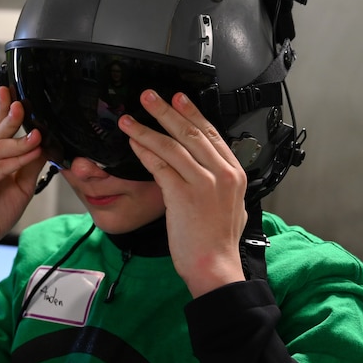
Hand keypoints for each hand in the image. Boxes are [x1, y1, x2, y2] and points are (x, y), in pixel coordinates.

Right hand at [0, 86, 45, 259]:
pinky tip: (27, 156)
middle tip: (25, 105)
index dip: (5, 106)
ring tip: (36, 136)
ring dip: (18, 142)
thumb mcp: (21, 184)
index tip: (14, 91)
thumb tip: (45, 144)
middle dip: (11, 116)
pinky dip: (13, 162)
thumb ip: (29, 163)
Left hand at [118, 90, 247, 296]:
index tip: (178, 99)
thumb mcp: (232, 205)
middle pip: (191, 132)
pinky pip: (159, 166)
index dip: (192, 113)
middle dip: (166, 111)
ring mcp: (202, 183)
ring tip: (129, 119)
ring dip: (146, 129)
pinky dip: (144, 151)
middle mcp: (220, 173)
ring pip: (172, 146)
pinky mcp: (182, 195)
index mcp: (234, 173)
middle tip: (148, 96)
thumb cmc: (219, 242)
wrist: (215, 266)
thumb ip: (222, 182)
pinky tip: (132, 143)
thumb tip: (211, 166)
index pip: (212, 133)